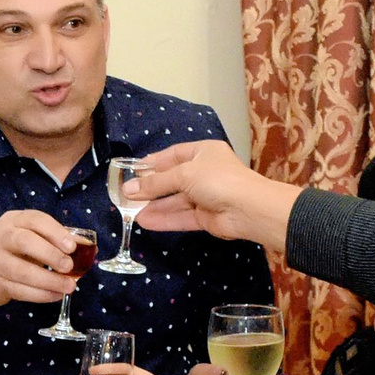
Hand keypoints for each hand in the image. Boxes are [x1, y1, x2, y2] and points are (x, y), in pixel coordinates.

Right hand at [0, 209, 79, 306]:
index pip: (34, 220)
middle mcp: (2, 237)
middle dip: (49, 254)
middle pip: (24, 242)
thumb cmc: (13, 245)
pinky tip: (56, 295)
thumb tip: (88, 247)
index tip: (72, 246)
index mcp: (15, 220)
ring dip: (47, 281)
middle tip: (68, 266)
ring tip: (68, 286)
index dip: (54, 232)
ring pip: (20, 271)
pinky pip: (19, 291)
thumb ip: (56, 238)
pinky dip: (40, 295)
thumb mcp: (30, 233)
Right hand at [127, 140, 299, 248]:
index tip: (133, 171)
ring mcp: (206, 196)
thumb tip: (129, 189)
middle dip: (151, 188)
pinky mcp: (206, 216)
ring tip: (130, 211)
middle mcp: (205, 172)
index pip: (173, 155)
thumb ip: (156, 183)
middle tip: (127, 195)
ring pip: (176, 200)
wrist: (248, 208)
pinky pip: (182, 216)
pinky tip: (145, 221)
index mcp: (204, 152)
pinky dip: (165, 219)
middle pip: (173, 179)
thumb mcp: (183, 174)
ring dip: (155, 205)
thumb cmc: (217, 179)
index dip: (153, 163)